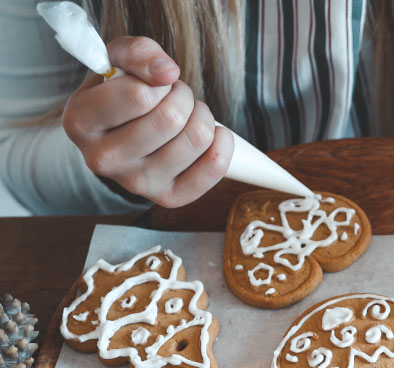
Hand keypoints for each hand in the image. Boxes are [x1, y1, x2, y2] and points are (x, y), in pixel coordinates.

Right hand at [62, 36, 232, 207]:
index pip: (139, 95)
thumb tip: (168, 73)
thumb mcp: (118, 60)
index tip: (154, 83)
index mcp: (80, 122)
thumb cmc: (120, 91)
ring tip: (187, 115)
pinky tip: (211, 135)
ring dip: (202, 115)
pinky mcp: (167, 197)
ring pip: (196, 139)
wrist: (122, 132)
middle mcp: (102, 159)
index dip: (159, 82)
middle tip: (174, 97)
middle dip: (183, 96)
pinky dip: (222, 143)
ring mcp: (135, 183)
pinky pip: (214, 168)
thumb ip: (138, 52)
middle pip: (171, 118)